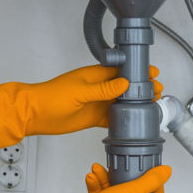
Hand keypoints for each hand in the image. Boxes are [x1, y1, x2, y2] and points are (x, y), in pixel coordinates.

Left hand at [26, 64, 162, 133]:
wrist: (36, 114)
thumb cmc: (51, 97)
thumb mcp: (79, 91)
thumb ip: (103, 89)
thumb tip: (124, 84)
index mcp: (94, 76)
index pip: (121, 71)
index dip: (137, 72)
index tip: (151, 73)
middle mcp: (98, 88)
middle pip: (124, 87)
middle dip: (141, 88)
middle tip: (156, 91)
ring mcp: (96, 102)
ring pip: (120, 102)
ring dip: (134, 103)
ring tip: (151, 105)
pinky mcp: (93, 117)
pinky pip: (112, 117)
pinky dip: (122, 119)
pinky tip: (132, 121)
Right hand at [36, 163, 171, 192]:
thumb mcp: (135, 190)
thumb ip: (151, 179)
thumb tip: (167, 171)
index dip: (157, 182)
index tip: (151, 170)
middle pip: (132, 190)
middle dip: (124, 174)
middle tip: (123, 164)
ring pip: (113, 189)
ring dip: (105, 176)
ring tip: (99, 168)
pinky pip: (99, 192)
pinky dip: (96, 183)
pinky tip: (92, 176)